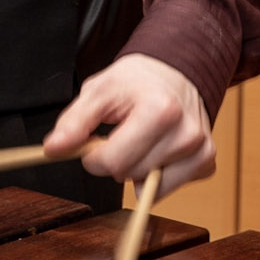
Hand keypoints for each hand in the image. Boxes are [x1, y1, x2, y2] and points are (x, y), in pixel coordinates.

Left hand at [43, 54, 215, 193]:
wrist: (175, 71)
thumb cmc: (135, 81)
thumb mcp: (98, 91)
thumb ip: (74, 121)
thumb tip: (52, 149)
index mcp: (160, 110)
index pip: (113, 162)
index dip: (94, 156)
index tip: (96, 139)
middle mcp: (187, 132)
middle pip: (130, 174)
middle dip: (117, 159)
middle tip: (122, 133)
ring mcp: (201, 149)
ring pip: (148, 186)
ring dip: (137, 168)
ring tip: (142, 138)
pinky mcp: (207, 161)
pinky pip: (169, 188)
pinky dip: (157, 175)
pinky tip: (158, 149)